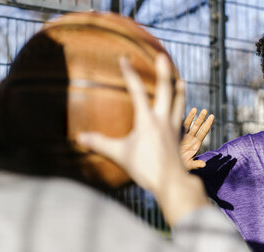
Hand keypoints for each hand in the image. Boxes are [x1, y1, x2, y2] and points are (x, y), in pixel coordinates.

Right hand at [77, 55, 207, 224]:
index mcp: (147, 120)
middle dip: (163, 72)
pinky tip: (183, 113)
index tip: (124, 58)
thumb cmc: (146, 168)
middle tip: (162, 56)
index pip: (138, 91)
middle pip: (166, 90)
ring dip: (180, 90)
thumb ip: (100, 144)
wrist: (171, 182)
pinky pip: (182, 119)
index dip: (130, 73)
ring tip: (182, 80)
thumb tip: (79, 138)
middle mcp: (163, 120)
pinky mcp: (179, 139)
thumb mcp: (120, 155)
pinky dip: (183, 112)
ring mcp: (174, 129)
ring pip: (179, 104)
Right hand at [181, 107, 213, 169]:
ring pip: (188, 124)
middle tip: (205, 110)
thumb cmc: (180, 166)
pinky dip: (181, 120)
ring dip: (192, 116)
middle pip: (197, 126)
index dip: (208, 124)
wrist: (170, 165)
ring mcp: (183, 136)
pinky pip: (179, 125)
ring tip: (195, 108)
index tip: (212, 116)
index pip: (203, 131)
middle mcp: (190, 138)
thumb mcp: (188, 165)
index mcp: (196, 144)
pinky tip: (180, 112)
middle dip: (201, 118)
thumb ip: (196, 164)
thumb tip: (204, 164)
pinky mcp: (175, 134)